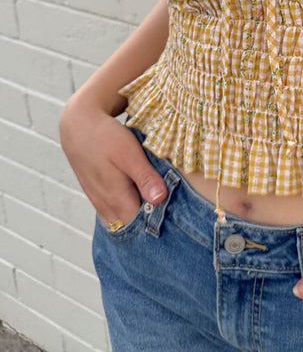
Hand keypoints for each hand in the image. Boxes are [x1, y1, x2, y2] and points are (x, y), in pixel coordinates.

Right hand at [59, 100, 166, 227]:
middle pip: (131, 226)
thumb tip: (159, 200)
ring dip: (137, 217)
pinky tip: (138, 200)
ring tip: (156, 208)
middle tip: (171, 215)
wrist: (78, 126)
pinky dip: (126, 210)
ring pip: (121, 220)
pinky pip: (112, 211)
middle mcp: (106, 205)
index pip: (140, 225)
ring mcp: (99, 201)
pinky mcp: (96, 194)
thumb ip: (144, 178)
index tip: (175, 218)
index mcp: (116, 198)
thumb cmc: (106, 137)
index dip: (158, 223)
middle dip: (148, 223)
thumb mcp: (129, 154)